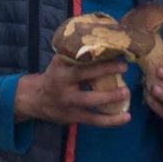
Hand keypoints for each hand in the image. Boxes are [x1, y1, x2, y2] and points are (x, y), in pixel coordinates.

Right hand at [15, 55, 131, 126]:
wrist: (35, 99)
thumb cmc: (54, 77)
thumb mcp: (59, 63)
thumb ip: (75, 54)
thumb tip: (101, 41)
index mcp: (61, 70)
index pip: (79, 61)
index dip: (95, 57)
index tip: (113, 51)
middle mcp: (64, 86)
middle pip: (84, 78)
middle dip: (105, 72)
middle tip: (124, 67)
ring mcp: (69, 104)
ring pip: (90, 103)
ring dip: (110, 98)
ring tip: (127, 92)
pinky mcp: (74, 118)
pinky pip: (94, 120)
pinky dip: (111, 120)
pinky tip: (126, 117)